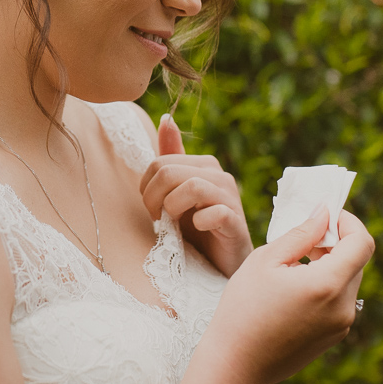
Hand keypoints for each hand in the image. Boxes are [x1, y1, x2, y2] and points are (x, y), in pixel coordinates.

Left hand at [139, 115, 252, 276]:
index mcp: (203, 165)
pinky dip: (199, 223)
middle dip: (153, 198)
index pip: (159, 162)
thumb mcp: (178, 191)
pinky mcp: (236, 223)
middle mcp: (219, 175)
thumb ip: (172, 157)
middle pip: (169, 172)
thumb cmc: (198, 229)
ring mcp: (230, 198)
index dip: (146, 187)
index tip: (151, 209)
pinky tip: (198, 230)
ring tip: (173, 224)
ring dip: (173, 208)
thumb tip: (166, 118)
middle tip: (157, 219)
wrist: (223, 264)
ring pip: (192, 186)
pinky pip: (215, 213)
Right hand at [187, 207, 374, 383]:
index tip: (326, 215)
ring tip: (294, 264)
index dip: (348, 222)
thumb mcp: (266, 260)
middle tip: (304, 237)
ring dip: (329, 264)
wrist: (235, 366)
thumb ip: (301, 233)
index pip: (362, 242)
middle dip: (335, 242)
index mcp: (328, 285)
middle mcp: (343, 308)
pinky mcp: (333, 337)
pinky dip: (325, 285)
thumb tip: (324, 212)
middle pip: (356, 260)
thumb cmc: (243, 309)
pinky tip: (294, 288)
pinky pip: (339, 301)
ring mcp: (341, 326)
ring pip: (347, 280)